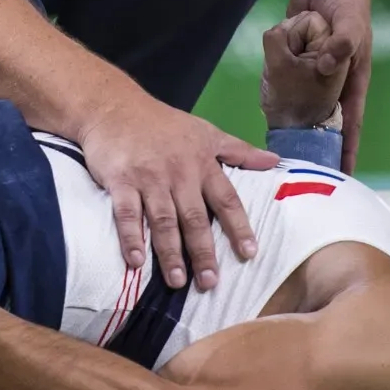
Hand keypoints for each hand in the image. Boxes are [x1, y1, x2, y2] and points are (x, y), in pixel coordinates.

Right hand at [78, 95, 279, 291]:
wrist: (115, 107)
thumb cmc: (164, 124)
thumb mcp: (206, 132)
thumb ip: (239, 150)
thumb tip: (274, 161)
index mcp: (203, 163)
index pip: (227, 200)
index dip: (239, 227)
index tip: (249, 253)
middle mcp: (179, 173)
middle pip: (195, 217)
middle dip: (203, 251)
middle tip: (210, 282)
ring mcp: (148, 178)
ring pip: (163, 220)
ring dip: (170, 252)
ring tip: (177, 281)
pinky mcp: (120, 181)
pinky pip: (126, 214)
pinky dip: (131, 238)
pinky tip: (136, 261)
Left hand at [285, 0, 373, 170]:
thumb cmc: (349, 2)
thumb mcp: (350, 22)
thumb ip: (341, 43)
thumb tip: (324, 67)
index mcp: (351, 78)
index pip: (350, 122)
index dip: (346, 149)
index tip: (342, 176)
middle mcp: (332, 78)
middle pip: (322, 118)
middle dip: (315, 143)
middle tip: (302, 170)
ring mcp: (312, 68)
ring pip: (301, 98)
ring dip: (292, 116)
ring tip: (279, 146)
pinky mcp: (295, 54)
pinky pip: (285, 75)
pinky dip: (278, 86)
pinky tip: (267, 103)